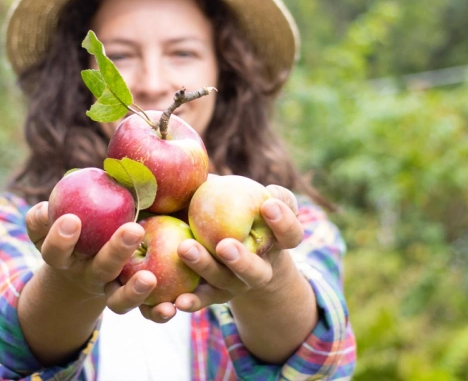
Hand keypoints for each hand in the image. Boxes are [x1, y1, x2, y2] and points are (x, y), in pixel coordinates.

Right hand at [25, 202, 158, 313]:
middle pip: (99, 268)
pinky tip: (170, 308)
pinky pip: (144, 313)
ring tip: (150, 279)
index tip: (72, 219)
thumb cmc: (78, 224)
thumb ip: (68, 195)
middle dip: (114, 252)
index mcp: (65, 256)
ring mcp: (108, 291)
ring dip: (133, 291)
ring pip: (118, 300)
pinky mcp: (131, 302)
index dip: (60, 238)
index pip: (55, 249)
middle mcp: (87, 274)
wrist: (85, 262)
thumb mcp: (66, 212)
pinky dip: (156, 313)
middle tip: (134, 230)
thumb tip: (82, 173)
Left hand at [138, 185, 301, 321]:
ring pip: (225, 282)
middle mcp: (262, 269)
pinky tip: (176, 301)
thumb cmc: (243, 212)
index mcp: (278, 242)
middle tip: (225, 245)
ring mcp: (238, 286)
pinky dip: (191, 300)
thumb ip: (238, 186)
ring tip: (185, 249)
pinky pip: (203, 300)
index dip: (283, 221)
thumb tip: (207, 166)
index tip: (267, 202)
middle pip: (256, 270)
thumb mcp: (247, 198)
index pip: (291, 234)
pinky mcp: (216, 296)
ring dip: (206, 268)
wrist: (237, 253)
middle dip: (241, 259)